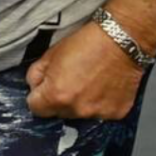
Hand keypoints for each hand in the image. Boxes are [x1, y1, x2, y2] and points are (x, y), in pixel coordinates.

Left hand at [25, 22, 144, 120]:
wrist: (120, 40)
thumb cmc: (86, 43)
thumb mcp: (50, 53)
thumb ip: (36, 74)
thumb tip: (34, 86)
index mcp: (56, 95)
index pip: (36, 109)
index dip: (38, 97)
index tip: (45, 89)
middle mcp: (77, 109)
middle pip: (59, 113)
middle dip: (60, 100)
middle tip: (70, 80)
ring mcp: (98, 113)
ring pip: (80, 114)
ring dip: (80, 103)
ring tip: (89, 82)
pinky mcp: (116, 113)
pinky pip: (100, 113)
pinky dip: (99, 103)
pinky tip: (103, 86)